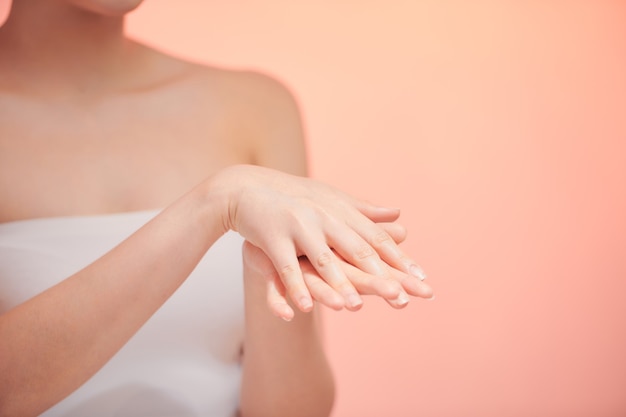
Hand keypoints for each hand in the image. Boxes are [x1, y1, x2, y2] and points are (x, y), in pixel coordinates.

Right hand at [211, 164, 428, 313]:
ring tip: (354, 308)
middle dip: (379, 274)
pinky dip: (294, 288)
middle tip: (400, 296)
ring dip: (338, 285)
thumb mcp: (331, 200)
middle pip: (356, 249)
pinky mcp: (272, 238)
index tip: (421, 278)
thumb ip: (365, 212)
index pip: (375, 238)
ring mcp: (298, 226)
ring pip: (322, 261)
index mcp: (340, 211)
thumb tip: (400, 214)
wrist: (246, 187)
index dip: (398, 259)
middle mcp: (324, 217)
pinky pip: (284, 268)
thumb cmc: (294, 197)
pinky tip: (304, 309)